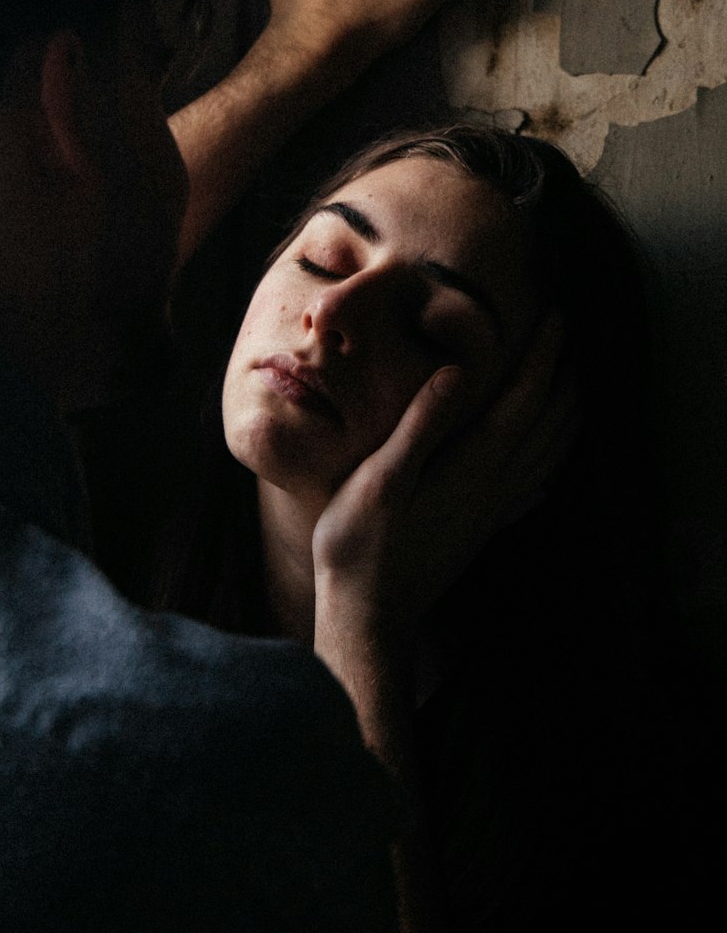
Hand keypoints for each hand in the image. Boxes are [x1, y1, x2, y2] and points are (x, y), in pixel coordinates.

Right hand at [312, 315, 574, 674]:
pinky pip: (532, 487)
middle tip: (571, 336)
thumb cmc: (361, 546)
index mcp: (474, 466)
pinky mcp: (482, 529)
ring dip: (566, 413)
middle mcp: (496, 486)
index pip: (525, 398)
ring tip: (571, 383)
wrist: (369, 617)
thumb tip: (458, 371)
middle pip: (549, 422)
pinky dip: (550, 462)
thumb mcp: (381, 478)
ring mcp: (493, 511)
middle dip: (565, 375)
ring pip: (548, 454)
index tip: (557, 315)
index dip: (544, 355)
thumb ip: (421, 424)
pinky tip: (548, 466)